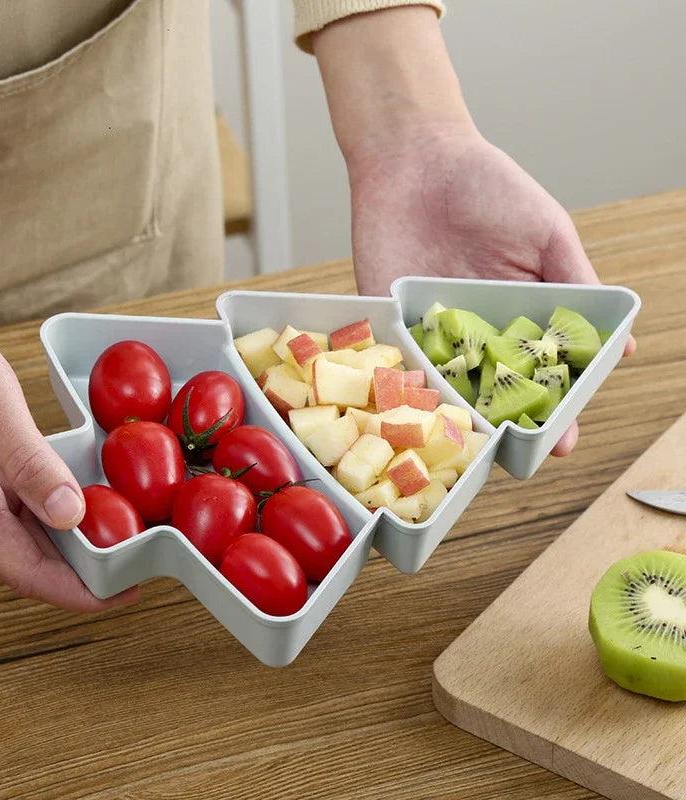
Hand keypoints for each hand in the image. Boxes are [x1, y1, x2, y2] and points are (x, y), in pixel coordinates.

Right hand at [0, 274, 138, 609]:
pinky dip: (54, 514)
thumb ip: (27, 460)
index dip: (76, 593)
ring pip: (23, 537)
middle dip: (81, 575)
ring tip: (122, 539)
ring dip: (70, 547)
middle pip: (26, 562)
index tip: (124, 595)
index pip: (24, 572)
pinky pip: (17, 509)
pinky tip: (85, 502)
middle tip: (136, 566)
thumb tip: (72, 515)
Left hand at [347, 125, 635, 454]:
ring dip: (458, 418)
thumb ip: (575, 284)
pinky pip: (396, 362)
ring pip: (445, 386)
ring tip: (473, 449)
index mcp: (517, 315)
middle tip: (520, 456)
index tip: (564, 437)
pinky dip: (405, 388)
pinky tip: (420, 414)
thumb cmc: (489, 187)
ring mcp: (429, 330)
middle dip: (507, 425)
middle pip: (492, 390)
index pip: (539, 373)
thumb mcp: (547, 233)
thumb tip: (622, 343)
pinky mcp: (388, 321)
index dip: (555, 407)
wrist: (415, 157)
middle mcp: (474, 332)